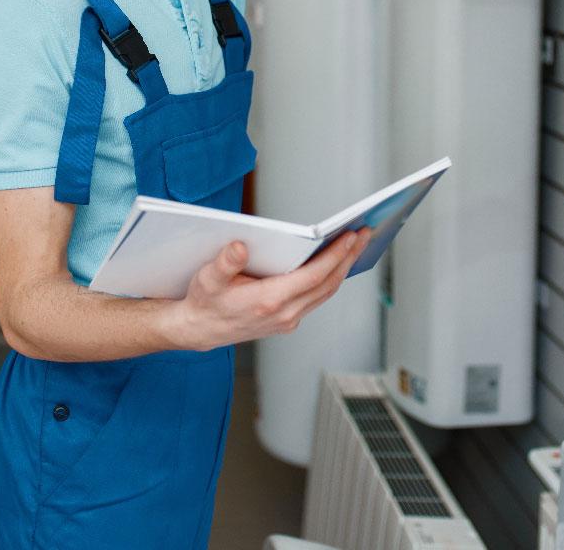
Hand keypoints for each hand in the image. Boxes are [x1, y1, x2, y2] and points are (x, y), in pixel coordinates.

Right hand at [171, 227, 372, 349]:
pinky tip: (337, 262)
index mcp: (268, 301)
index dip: (335, 256)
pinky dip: (331, 278)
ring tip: (357, 243)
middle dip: (348, 257)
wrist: (198, 329)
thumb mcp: (207, 279)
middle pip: (327, 283)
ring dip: (343, 267)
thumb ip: (224, 263)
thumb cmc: (204, 300)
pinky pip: (317, 297)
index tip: (352, 236)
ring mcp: (288, 319)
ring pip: (325, 292)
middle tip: (365, 233)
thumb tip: (239, 247)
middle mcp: (284, 314)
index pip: (313, 276)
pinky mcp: (288, 320)